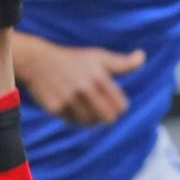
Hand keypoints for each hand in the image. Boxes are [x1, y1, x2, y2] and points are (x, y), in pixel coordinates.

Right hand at [19, 39, 145, 126]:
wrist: (37, 60)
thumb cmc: (72, 59)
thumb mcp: (98, 57)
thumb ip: (123, 63)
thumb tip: (142, 56)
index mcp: (98, 77)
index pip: (121, 107)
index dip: (119, 106)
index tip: (110, 100)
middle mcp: (84, 89)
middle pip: (108, 119)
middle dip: (106, 115)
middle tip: (98, 106)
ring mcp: (68, 99)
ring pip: (91, 123)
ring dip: (90, 117)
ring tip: (83, 105)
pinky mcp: (55, 107)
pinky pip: (73, 122)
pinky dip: (73, 117)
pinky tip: (69, 105)